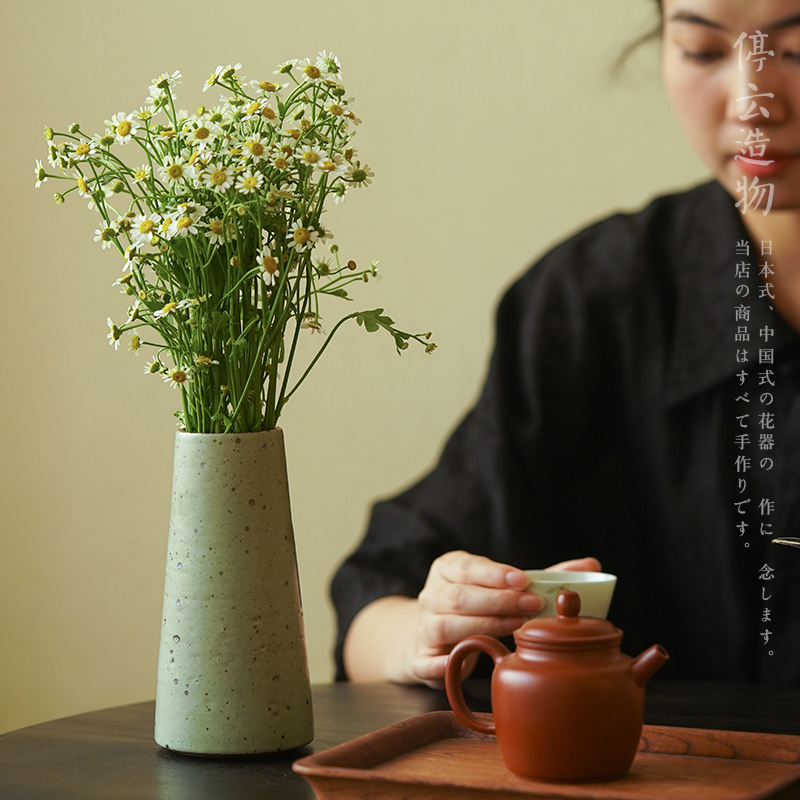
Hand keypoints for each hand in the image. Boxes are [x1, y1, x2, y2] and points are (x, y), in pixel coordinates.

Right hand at [411, 552, 600, 686]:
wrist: (430, 633)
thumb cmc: (478, 603)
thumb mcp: (502, 584)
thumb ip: (544, 576)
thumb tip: (591, 565)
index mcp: (448, 569)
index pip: (467, 567)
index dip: (494, 574)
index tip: (524, 579)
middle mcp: (431, 595)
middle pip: (458, 597)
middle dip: (497, 601)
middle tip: (532, 606)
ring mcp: (424, 627)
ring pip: (446, 626)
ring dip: (483, 627)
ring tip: (517, 627)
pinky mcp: (420, 658)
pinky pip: (429, 663)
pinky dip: (447, 664)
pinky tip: (470, 663)